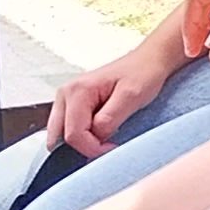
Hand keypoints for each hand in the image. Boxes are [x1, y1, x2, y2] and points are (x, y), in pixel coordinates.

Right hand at [46, 28, 179, 155]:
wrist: (148, 61)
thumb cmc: (142, 73)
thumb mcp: (131, 96)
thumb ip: (109, 118)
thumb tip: (95, 136)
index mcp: (77, 90)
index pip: (73, 134)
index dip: (92, 148)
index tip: (113, 148)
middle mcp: (66, 94)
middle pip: (62, 136)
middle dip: (85, 146)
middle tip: (108, 145)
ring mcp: (67, 99)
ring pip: (62, 134)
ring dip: (83, 142)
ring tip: (105, 137)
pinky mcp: (73, 105)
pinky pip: (69, 129)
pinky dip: (83, 137)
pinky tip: (99, 133)